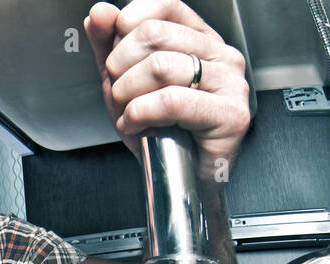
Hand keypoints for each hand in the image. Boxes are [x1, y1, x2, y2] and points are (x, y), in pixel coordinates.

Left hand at [85, 0, 250, 181]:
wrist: (181, 180)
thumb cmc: (161, 133)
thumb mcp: (124, 83)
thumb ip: (110, 47)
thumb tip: (99, 13)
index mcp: (200, 40)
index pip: (165, 5)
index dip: (129, 24)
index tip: (116, 55)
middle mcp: (220, 55)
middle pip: (155, 34)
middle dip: (121, 66)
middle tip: (119, 92)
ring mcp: (230, 83)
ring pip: (160, 66)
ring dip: (128, 94)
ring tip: (129, 112)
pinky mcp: (230, 114)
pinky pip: (171, 100)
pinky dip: (141, 114)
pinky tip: (137, 125)